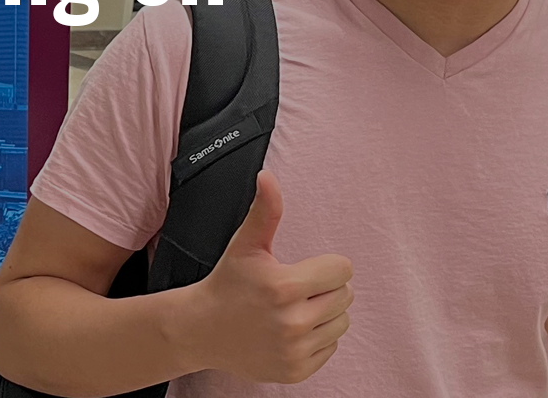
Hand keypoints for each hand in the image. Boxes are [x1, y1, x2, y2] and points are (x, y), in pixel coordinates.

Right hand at [182, 172, 352, 383]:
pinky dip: (316, 339)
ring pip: (342, 323)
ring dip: (325, 314)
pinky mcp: (296, 371)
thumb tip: (268, 176)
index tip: (303, 270)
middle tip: (295, 290)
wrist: (202, 330)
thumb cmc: (227, 283)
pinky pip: (331, 348)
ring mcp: (295, 350)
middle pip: (345, 296)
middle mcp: (292, 322)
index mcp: (284, 287)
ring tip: (294, 310)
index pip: (343, 270)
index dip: (325, 266)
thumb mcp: (245, 245)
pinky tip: (290, 331)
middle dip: (325, 289)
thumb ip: (265, 211)